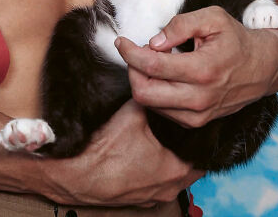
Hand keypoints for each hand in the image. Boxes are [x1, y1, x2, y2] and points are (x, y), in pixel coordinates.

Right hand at [38, 100, 201, 206]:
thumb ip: (150, 96)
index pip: (201, 151)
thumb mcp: (132, 113)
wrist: (76, 174)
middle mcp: (168, 188)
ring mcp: (153, 197)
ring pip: (172, 177)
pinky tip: (142, 154)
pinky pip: (154, 183)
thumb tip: (156, 79)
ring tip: (161, 140)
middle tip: (179, 128)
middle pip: (189, 165)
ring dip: (169, 160)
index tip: (194, 121)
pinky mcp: (138, 199)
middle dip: (185, 147)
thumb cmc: (104, 151)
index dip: (198, 134)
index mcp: (175, 170)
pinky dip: (153, 170)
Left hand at [116, 6, 277, 127]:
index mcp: (203, 69)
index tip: (121, 42)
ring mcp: (198, 114)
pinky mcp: (197, 122)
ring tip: (154, 60)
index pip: (152, 65)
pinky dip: (154, 92)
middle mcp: (199, 97)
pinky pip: (162, 111)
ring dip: (142, 80)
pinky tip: (163, 75)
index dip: (129, 53)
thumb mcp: (212, 18)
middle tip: (135, 51)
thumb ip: (180, 24)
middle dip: (131, 69)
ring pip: (150, 104)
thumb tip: (154, 42)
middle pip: (144, 92)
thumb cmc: (236, 39)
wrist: (263, 67)